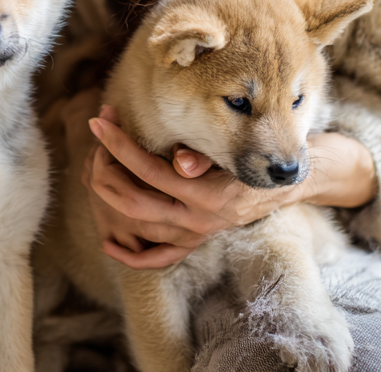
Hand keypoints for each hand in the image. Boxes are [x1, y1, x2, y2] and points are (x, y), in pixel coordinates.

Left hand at [81, 106, 375, 269]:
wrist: (285, 182)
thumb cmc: (255, 155)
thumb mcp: (235, 153)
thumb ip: (205, 158)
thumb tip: (180, 162)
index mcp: (204, 197)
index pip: (146, 171)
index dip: (117, 144)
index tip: (100, 120)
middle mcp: (196, 222)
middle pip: (130, 202)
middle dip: (103, 167)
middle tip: (96, 137)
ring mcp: (193, 236)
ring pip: (136, 226)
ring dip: (107, 196)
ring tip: (95, 164)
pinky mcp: (193, 243)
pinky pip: (157, 259)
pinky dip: (130, 254)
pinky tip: (109, 241)